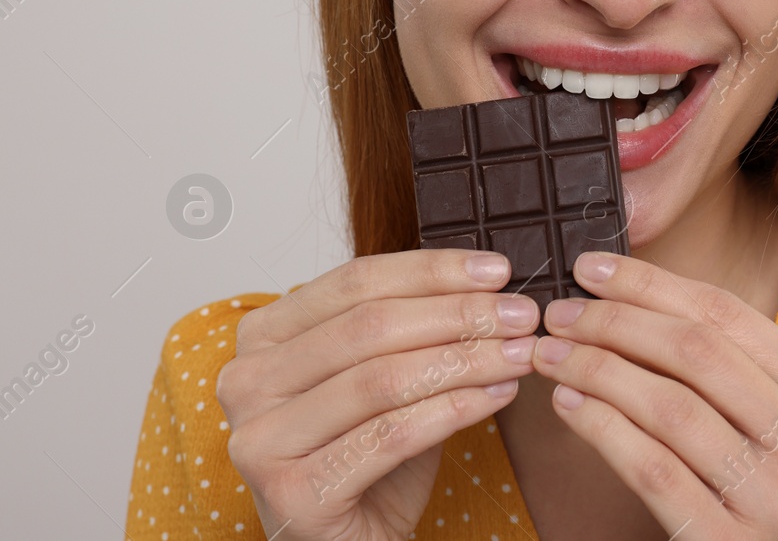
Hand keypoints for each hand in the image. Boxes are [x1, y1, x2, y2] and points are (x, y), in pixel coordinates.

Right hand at [214, 249, 541, 539]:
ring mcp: (261, 439)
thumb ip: (417, 326)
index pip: (356, 281)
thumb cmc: (368, 452)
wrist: (350, 540)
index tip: (498, 271)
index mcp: (263, 335)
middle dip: (460, 315)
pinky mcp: (291, 492)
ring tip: (521, 355)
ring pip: (383, 380)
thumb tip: (492, 284)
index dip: (433, 271)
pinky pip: (391, 436)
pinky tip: (498, 396)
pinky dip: (455, 410)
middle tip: (522, 315)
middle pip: (371, 327)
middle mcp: (246, 381)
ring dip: (468, 361)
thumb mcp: (389, 373)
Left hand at [531, 251, 777, 540]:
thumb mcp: (756, 415)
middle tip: (559, 314)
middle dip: (616, 323)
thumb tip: (618, 289)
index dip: (651, 285)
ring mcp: (776, 495)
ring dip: (597, 371)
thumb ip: (715, 360)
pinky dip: (601, 429)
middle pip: (698, 354)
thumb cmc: (747, 482)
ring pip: (671, 408)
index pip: (726, 315)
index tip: (590, 268)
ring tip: (551, 356)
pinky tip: (568, 404)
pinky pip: (653, 469)